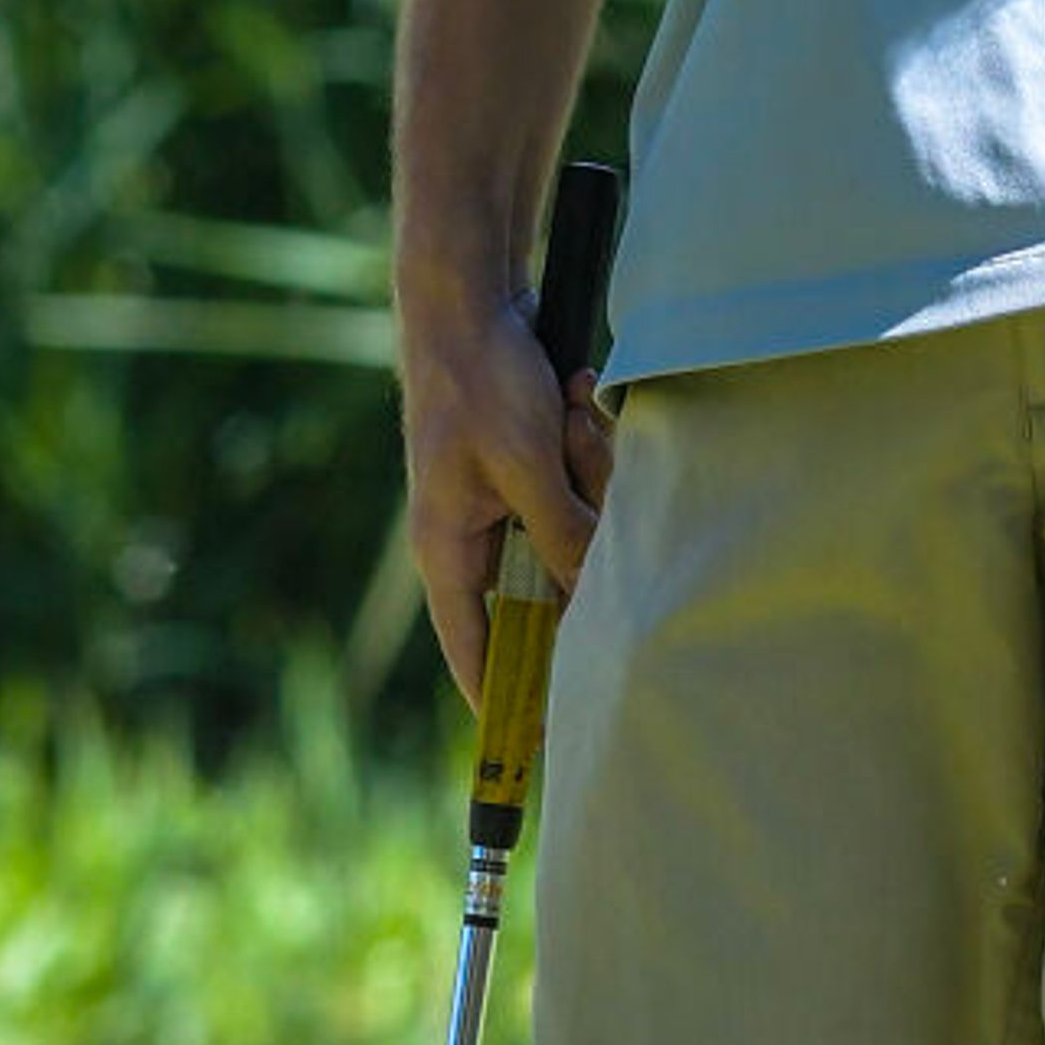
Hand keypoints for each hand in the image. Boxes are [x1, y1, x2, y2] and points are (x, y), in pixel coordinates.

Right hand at [398, 287, 613, 706]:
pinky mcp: (531, 467)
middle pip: (545, 586)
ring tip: (574, 414)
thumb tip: (597, 601)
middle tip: (586, 479)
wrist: (467, 293)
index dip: (504, 701)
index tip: (537, 751)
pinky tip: (578, 398)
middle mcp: (471, 535)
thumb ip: (563, 535)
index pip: (473, 650)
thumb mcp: (526, 463)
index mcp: (447, 549)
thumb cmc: (479, 379)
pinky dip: (590, 451)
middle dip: (583, 548)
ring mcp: (501, 501)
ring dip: (591, 480)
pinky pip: (581, 487)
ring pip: (574, 532)